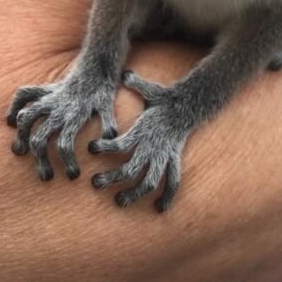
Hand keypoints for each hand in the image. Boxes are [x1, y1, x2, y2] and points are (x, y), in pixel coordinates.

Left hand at [7, 70, 118, 180]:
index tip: (22, 152)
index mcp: (46, 102)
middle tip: (46, 177)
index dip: (20, 136)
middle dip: (40, 161)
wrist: (97, 64)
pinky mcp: (102, 104)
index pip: (24, 119)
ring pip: (64, 142)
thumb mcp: (44, 89)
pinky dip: (106, 133)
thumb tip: (9, 121)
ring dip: (66, 162)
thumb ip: (24, 101)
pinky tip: (106, 143)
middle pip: (39, 139)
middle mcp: (59, 108)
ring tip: (73, 175)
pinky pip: (105, 123)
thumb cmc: (69, 85)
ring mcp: (79, 109)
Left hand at [89, 71, 187, 210]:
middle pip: (130, 169)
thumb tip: (125, 72)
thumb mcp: (150, 90)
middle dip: (112, 179)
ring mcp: (164, 155)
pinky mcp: (173, 160)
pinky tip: (159, 209)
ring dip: (133, 194)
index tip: (91, 149)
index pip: (121, 144)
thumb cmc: (164, 98)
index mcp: (143, 129)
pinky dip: (167, 196)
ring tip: (119, 201)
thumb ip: (136, 83)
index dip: (105, 149)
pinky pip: (173, 182)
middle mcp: (152, 145)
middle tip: (96, 183)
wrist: (189, 104)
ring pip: (148, 181)